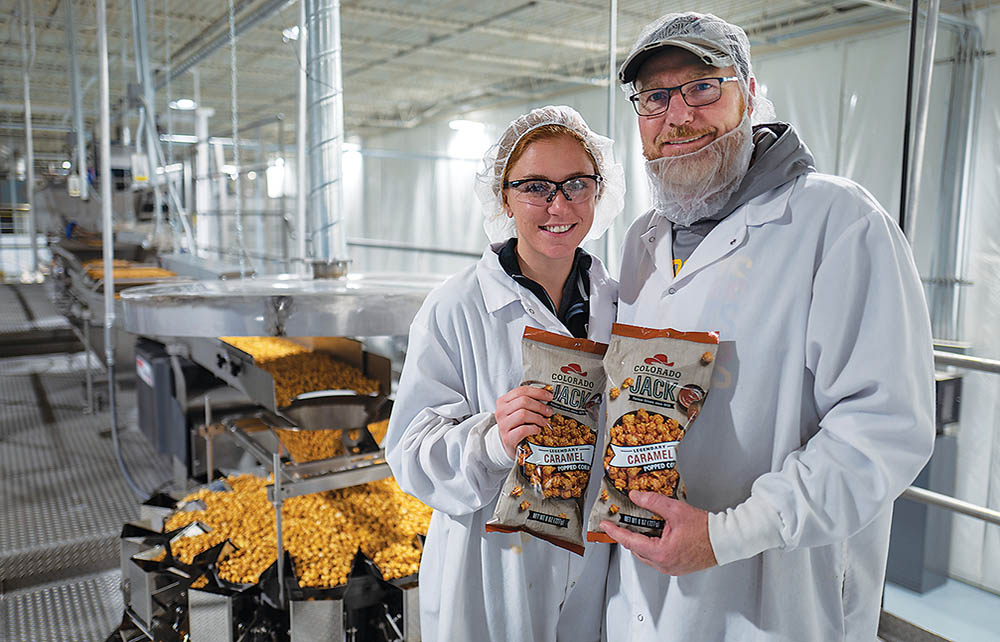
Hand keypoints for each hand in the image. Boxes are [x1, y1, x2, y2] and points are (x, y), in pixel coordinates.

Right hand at [495, 385, 552, 458]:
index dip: (538, 392)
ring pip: (523, 414)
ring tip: (544, 422)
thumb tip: (547, 396)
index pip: (521, 391)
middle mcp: (501, 411)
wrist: (508, 444)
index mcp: (503, 401)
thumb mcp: (518, 411)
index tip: (549, 396)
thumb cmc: (516, 425)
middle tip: (549, 412)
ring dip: (538, 418)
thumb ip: (528, 402)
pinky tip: (537, 430)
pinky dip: (534, 429)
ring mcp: (503, 425)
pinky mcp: (507, 438)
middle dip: (540, 406)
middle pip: (523, 401)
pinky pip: (523, 429)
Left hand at [600, 491, 716, 575]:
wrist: (725, 540)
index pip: (630, 541)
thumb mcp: (676, 510)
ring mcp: (671, 568)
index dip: (615, 532)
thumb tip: (636, 496)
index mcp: (661, 553)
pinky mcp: (677, 567)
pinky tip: (655, 534)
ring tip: (637, 525)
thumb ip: (653, 502)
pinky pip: (657, 557)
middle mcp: (664, 564)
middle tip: (619, 522)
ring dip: (640, 541)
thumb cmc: (706, 530)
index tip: (605, 525)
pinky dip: (652, 546)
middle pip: (636, 549)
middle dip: (627, 535)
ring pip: (646, 555)